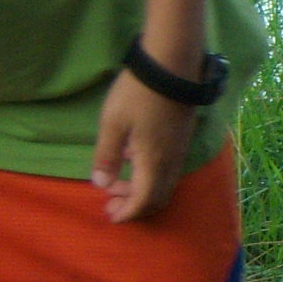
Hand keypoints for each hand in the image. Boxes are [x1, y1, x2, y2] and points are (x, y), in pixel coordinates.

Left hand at [92, 70, 198, 221]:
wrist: (172, 66)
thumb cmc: (138, 94)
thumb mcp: (112, 123)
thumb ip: (107, 156)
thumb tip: (101, 184)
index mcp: (153, 162)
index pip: (144, 201)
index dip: (128, 213)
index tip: (110, 216)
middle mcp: (171, 162)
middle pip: (158, 197)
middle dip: (135, 206)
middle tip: (110, 203)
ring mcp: (179, 150)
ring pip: (164, 184)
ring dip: (142, 191)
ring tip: (117, 184)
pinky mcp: (181, 139)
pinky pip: (168, 170)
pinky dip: (150, 176)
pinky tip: (132, 161)